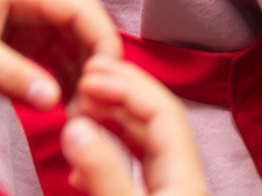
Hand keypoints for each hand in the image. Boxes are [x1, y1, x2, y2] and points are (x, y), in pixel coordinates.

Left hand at [0, 0, 122, 111]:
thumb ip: (9, 74)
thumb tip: (56, 100)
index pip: (84, 10)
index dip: (104, 44)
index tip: (109, 85)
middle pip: (82, 31)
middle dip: (92, 68)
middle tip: (94, 110)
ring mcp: (24, 19)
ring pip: (68, 50)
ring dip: (75, 80)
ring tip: (77, 117)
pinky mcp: (11, 41)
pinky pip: (46, 62)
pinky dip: (54, 84)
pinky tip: (57, 110)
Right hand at [62, 56, 208, 195]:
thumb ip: (104, 171)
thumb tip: (76, 128)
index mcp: (185, 175)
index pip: (163, 111)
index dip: (126, 88)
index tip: (88, 80)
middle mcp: (182, 177)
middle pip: (155, 122)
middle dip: (121, 95)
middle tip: (87, 78)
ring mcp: (169, 190)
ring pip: (143, 145)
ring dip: (113, 123)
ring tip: (83, 107)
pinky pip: (135, 169)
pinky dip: (110, 156)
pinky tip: (84, 159)